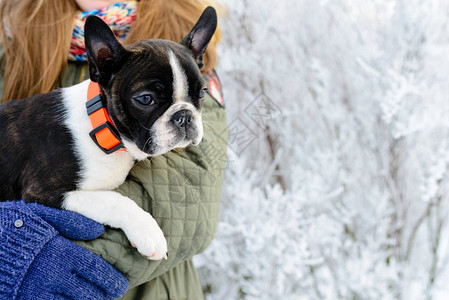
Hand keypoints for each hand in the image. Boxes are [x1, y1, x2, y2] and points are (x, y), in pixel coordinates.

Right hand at [0, 201, 127, 298]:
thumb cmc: (15, 226)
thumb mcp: (43, 215)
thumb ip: (72, 221)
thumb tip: (99, 229)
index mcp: (60, 253)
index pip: (95, 270)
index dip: (112, 280)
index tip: (122, 283)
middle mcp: (51, 275)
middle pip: (87, 293)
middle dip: (104, 295)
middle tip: (115, 293)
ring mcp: (37, 292)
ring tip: (98, 299)